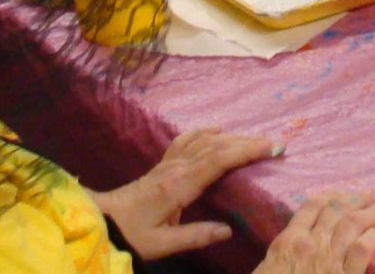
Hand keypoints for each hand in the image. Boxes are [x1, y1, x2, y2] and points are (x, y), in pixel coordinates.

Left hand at [89, 129, 280, 259]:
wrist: (100, 220)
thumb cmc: (131, 234)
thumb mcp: (162, 244)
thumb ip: (195, 237)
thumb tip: (228, 231)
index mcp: (180, 186)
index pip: (218, 161)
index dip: (245, 151)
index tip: (271, 147)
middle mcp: (177, 168)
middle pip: (216, 146)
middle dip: (246, 142)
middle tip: (273, 143)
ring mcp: (169, 163)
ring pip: (204, 141)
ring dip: (231, 137)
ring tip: (253, 138)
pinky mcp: (162, 165)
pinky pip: (187, 140)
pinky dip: (204, 132)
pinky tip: (216, 130)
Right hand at [254, 190, 374, 273]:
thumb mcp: (267, 268)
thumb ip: (284, 250)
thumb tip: (298, 238)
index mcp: (289, 241)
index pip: (313, 206)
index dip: (332, 195)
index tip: (342, 193)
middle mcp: (311, 244)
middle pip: (337, 210)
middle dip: (355, 199)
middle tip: (368, 195)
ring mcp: (329, 261)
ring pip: (353, 225)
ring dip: (369, 214)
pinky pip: (361, 251)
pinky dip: (372, 238)